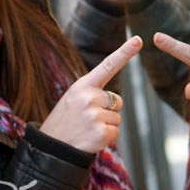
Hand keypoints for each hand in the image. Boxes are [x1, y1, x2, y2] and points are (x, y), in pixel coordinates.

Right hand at [41, 35, 142, 152]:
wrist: (51, 149)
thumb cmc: (65, 123)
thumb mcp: (73, 100)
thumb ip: (92, 94)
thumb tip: (115, 100)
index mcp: (82, 85)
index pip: (108, 65)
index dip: (125, 52)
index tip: (139, 40)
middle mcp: (89, 97)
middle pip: (117, 100)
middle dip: (108, 110)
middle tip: (87, 119)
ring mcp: (95, 114)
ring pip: (117, 118)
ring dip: (106, 125)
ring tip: (86, 129)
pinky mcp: (101, 132)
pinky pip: (116, 132)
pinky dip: (107, 138)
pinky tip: (91, 139)